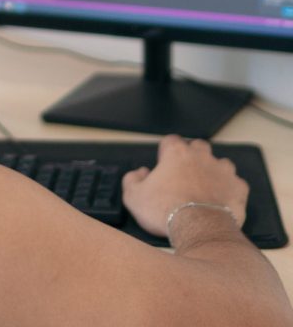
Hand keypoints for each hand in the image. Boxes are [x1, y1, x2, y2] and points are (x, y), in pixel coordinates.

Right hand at [121, 135, 248, 236]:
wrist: (199, 230)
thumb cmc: (166, 211)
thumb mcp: (133, 196)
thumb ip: (132, 179)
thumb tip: (140, 173)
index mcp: (176, 152)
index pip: (170, 141)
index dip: (165, 152)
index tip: (163, 165)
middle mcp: (201, 156)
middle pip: (198, 146)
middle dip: (192, 156)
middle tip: (184, 175)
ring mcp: (223, 171)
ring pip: (220, 163)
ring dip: (214, 172)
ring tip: (205, 188)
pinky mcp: (238, 188)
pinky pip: (236, 184)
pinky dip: (230, 191)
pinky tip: (222, 201)